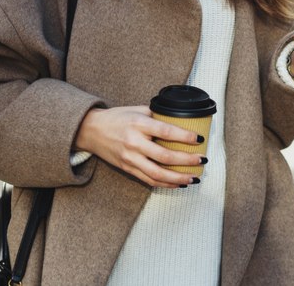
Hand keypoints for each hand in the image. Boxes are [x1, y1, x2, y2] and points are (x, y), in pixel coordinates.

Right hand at [73, 106, 204, 187]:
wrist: (91, 130)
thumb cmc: (117, 117)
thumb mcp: (137, 110)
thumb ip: (157, 116)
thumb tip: (181, 122)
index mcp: (138, 124)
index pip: (165, 131)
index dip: (184, 136)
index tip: (199, 139)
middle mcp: (134, 143)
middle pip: (164, 156)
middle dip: (186, 160)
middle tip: (202, 160)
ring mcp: (130, 158)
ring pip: (157, 174)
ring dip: (178, 178)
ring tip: (194, 178)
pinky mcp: (127, 169)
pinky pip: (149, 180)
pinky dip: (166, 184)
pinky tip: (178, 183)